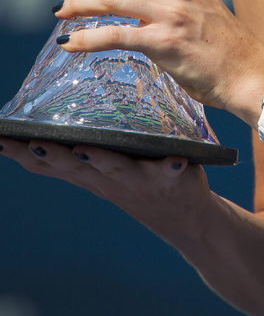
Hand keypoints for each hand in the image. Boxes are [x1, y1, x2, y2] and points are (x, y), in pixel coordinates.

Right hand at [0, 136, 211, 237]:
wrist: (182, 216)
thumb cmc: (136, 179)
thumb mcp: (102, 167)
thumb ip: (80, 147)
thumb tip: (53, 109)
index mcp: (89, 173)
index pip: (49, 165)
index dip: (21, 154)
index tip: (0, 138)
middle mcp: (107, 178)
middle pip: (76, 167)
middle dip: (53, 155)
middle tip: (33, 142)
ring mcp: (138, 180)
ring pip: (116, 168)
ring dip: (100, 160)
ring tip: (86, 148)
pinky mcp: (170, 178)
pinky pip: (170, 171)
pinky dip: (170, 165)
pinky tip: (175, 158)